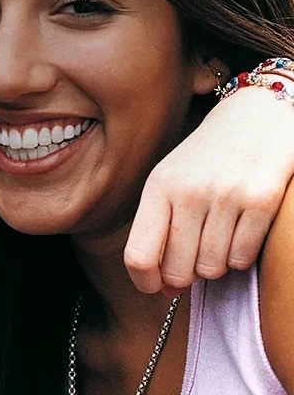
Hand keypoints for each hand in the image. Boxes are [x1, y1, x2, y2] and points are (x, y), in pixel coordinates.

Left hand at [125, 84, 293, 294]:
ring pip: (212, 268)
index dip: (146, 282)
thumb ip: (161, 228)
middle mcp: (187, 191)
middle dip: (186, 275)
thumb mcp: (173, 179)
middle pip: (178, 270)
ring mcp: (225, 195)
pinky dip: (241, 255)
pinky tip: (241, 231)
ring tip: (220, 236)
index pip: (138, 255)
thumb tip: (162, 287)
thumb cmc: (209, 154)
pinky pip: (243, 257)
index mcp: (157, 186)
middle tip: (195, 256)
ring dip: (216, 262)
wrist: (258, 112)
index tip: (157, 286)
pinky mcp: (262, 199)